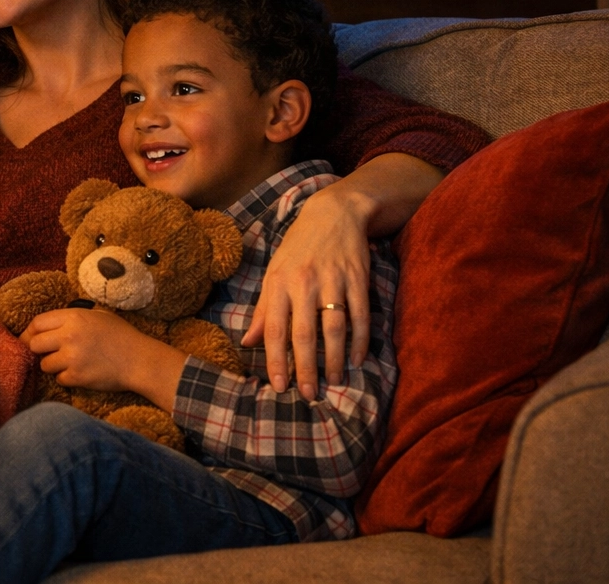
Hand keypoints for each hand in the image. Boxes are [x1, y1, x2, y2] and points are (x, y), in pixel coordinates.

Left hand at [22, 308, 185, 410]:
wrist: (140, 360)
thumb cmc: (121, 336)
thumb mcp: (97, 315)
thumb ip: (72, 318)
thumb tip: (48, 326)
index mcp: (74, 317)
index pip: (37, 323)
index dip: (31, 331)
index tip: (31, 339)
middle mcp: (70, 335)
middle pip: (34, 344)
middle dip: (39, 350)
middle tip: (48, 353)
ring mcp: (73, 357)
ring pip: (44, 364)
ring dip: (52, 366)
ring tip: (68, 364)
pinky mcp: (78, 377)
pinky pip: (59, 379)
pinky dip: (66, 378)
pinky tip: (79, 373)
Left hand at [242, 185, 371, 398]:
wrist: (334, 213)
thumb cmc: (298, 248)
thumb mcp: (274, 273)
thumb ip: (263, 309)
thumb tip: (248, 342)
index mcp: (279, 283)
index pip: (275, 328)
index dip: (275, 359)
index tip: (277, 386)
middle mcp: (304, 283)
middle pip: (304, 333)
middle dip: (305, 367)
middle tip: (308, 394)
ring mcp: (333, 280)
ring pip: (334, 328)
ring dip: (334, 358)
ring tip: (333, 381)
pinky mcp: (358, 279)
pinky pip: (360, 316)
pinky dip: (360, 340)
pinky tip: (356, 359)